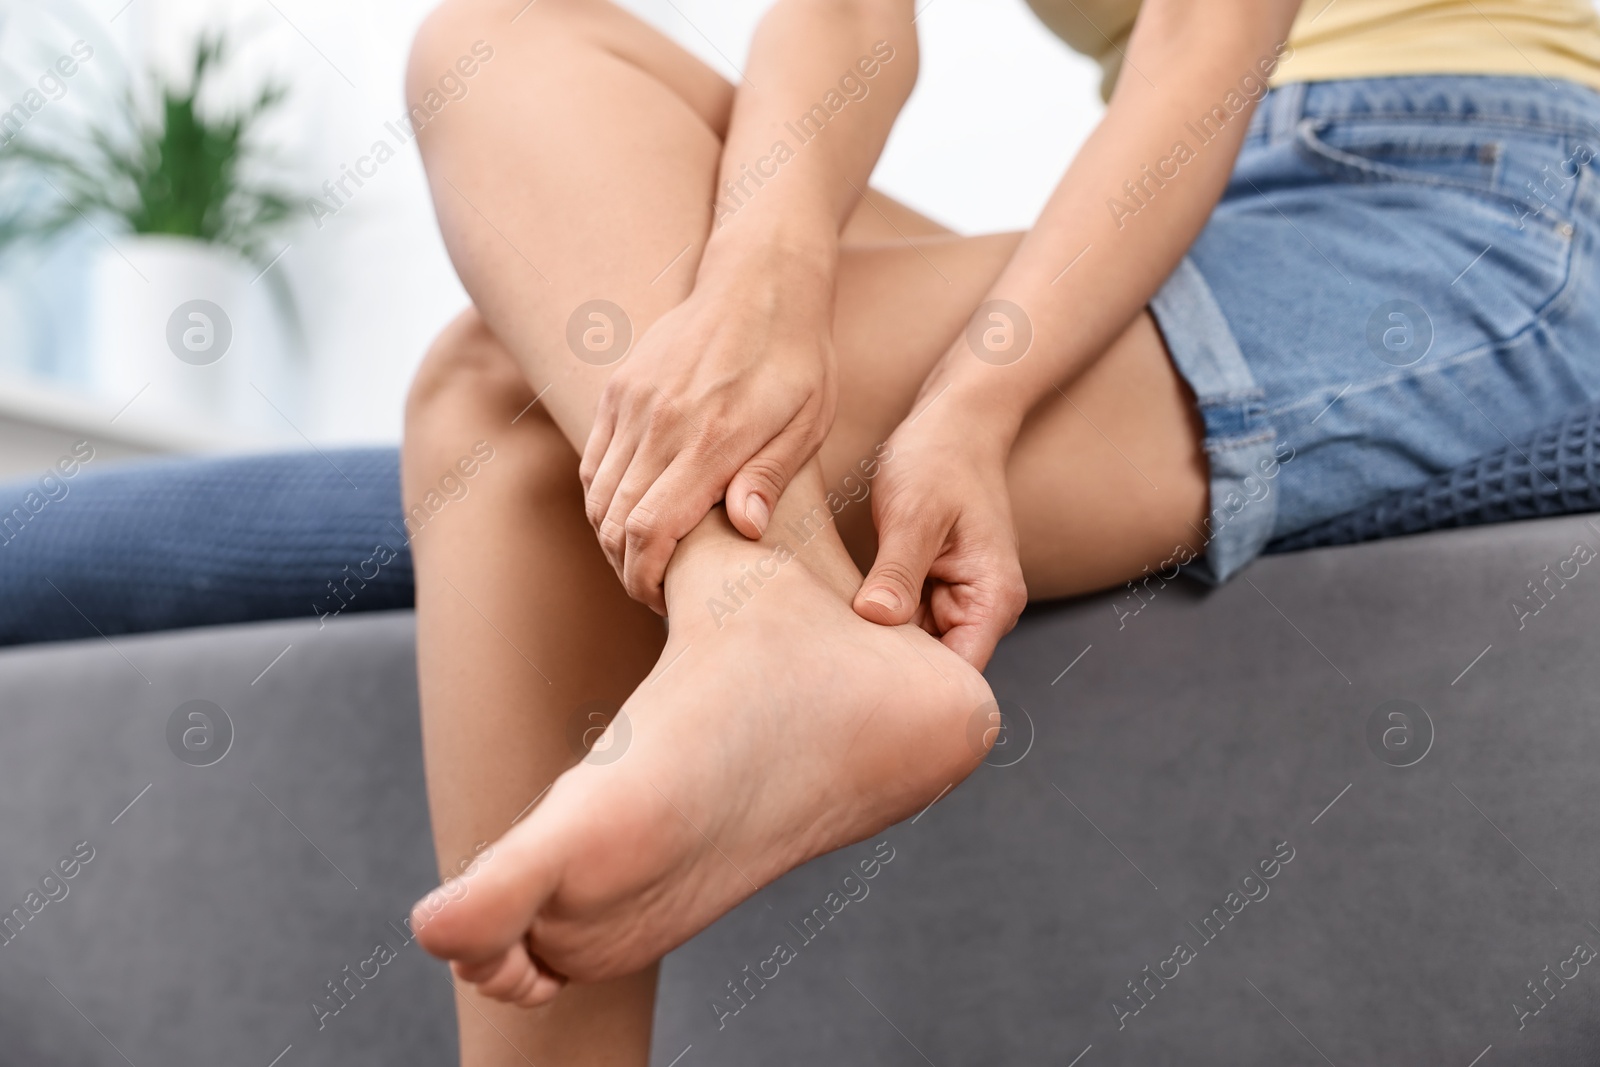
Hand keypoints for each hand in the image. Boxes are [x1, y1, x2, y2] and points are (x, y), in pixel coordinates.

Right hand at [580, 260, 836, 612]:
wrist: (761, 279)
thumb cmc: (798, 359)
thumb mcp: (809, 420)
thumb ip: (770, 474)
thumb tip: (745, 528)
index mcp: (711, 437)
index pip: (651, 529)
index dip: (645, 577)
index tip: (662, 601)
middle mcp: (661, 420)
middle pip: (614, 521)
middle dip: (628, 568)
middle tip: (656, 590)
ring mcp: (633, 401)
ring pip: (597, 495)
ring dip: (612, 537)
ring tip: (646, 557)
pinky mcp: (619, 388)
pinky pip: (594, 460)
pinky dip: (603, 498)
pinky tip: (633, 514)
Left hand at [853, 403, 1026, 669]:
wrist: (952, 424)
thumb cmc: (940, 459)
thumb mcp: (915, 514)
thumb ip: (899, 570)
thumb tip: (878, 620)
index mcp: (992, 598)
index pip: (959, 675)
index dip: (913, 692)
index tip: (861, 694)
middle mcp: (982, 609)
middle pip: (933, 669)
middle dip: (887, 673)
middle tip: (828, 674)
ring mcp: (956, 601)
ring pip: (912, 648)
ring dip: (876, 648)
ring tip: (826, 649)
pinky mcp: (931, 590)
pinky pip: (902, 623)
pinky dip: (875, 623)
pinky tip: (838, 621)